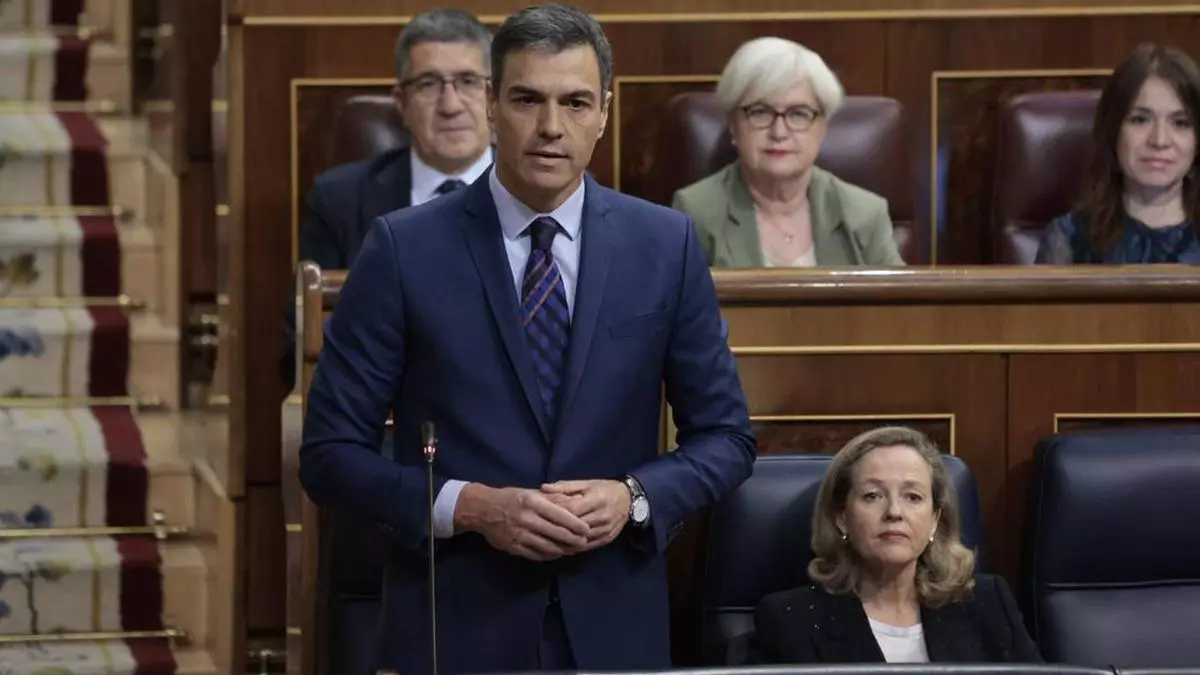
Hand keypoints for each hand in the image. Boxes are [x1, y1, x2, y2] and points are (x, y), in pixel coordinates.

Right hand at [453, 483, 590, 560]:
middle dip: (574, 540)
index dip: (577, 525)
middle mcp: (527, 519)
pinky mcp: (513, 547)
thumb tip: (576, 503)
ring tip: (572, 549)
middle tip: (584, 543)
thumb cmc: (510, 498)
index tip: (587, 529)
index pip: (561, 516)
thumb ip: (553, 498)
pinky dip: (549, 555)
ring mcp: (519, 535)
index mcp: (532, 503)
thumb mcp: (531, 493)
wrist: (482, 510)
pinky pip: (536, 554)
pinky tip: (556, 553)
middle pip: (557, 534)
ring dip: (563, 550)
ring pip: (548, 547)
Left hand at [540, 479, 630, 550]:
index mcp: (596, 499)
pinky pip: (588, 546)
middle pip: (575, 526)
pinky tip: (562, 547)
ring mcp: (605, 529)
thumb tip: (543, 488)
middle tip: (540, 530)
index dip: (555, 512)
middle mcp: (602, 516)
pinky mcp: (607, 539)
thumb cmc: (604, 489)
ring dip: (564, 541)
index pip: (572, 509)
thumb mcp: (586, 483)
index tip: (541, 514)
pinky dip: (574, 547)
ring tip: (547, 540)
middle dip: (557, 528)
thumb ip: (564, 487)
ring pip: (581, 539)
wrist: (628, 499)